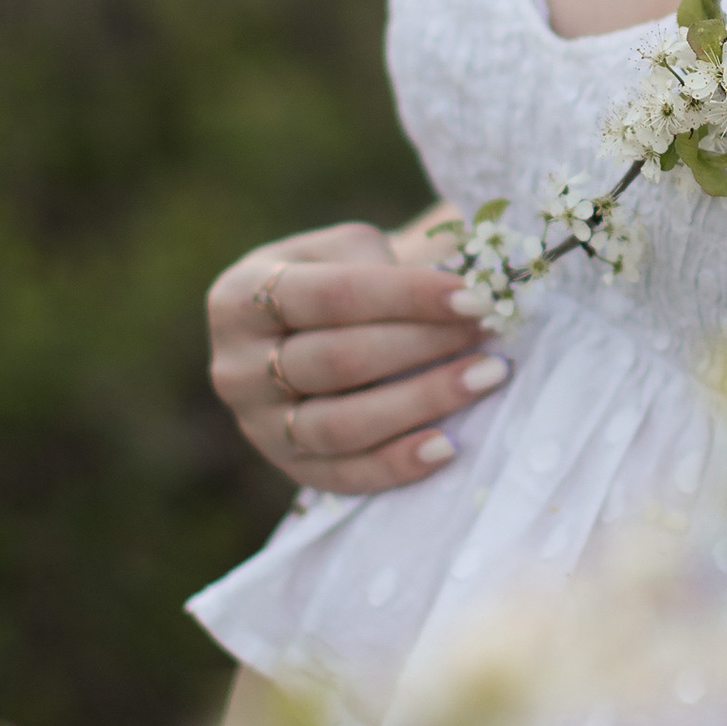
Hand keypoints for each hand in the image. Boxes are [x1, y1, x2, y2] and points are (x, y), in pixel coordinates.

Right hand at [207, 218, 505, 494]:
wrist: (312, 330)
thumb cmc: (340, 278)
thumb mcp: (345, 249)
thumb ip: (380, 264)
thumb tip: (449, 296)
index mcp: (240, 297)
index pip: (331, 296)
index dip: (406, 296)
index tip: (473, 297)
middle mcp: (235, 366)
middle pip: (338, 361)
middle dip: (423, 345)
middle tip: (490, 332)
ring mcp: (257, 425)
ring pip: (341, 425)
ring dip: (422, 402)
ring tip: (485, 377)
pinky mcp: (288, 467)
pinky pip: (344, 476)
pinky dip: (397, 465)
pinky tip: (448, 446)